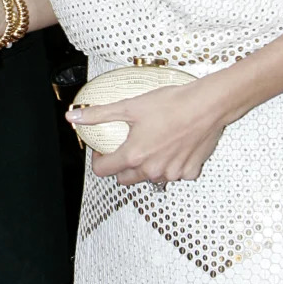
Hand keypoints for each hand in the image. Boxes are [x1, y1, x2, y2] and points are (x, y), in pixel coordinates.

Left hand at [66, 82, 224, 187]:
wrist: (208, 105)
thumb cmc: (172, 104)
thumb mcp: (130, 106)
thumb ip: (99, 114)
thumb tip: (74, 117)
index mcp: (134, 156)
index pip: (103, 171)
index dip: (98, 160)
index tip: (103, 150)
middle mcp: (152, 170)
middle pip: (125, 179)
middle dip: (121, 166)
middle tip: (126, 147)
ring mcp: (172, 173)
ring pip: (150, 178)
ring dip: (147, 167)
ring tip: (152, 144)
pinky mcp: (190, 172)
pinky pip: (174, 174)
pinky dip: (171, 165)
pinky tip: (173, 147)